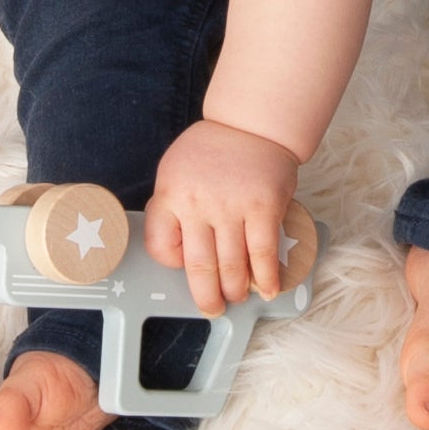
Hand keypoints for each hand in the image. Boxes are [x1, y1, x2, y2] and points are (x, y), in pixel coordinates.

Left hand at [143, 118, 298, 316]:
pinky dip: (267, 277)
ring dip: (236, 289)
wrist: (251, 123)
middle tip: (213, 306)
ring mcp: (232, 207)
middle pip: (199, 267)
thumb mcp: (174, 171)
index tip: (184, 265)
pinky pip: (263, 254)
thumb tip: (176, 251)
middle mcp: (198, 204)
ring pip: (232, 266)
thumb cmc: (212, 149)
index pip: (161, 247)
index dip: (172, 263)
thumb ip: (171, 207)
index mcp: (171, 195)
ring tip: (238, 296)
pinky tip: (268, 288)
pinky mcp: (263, 208)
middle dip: (207, 296)